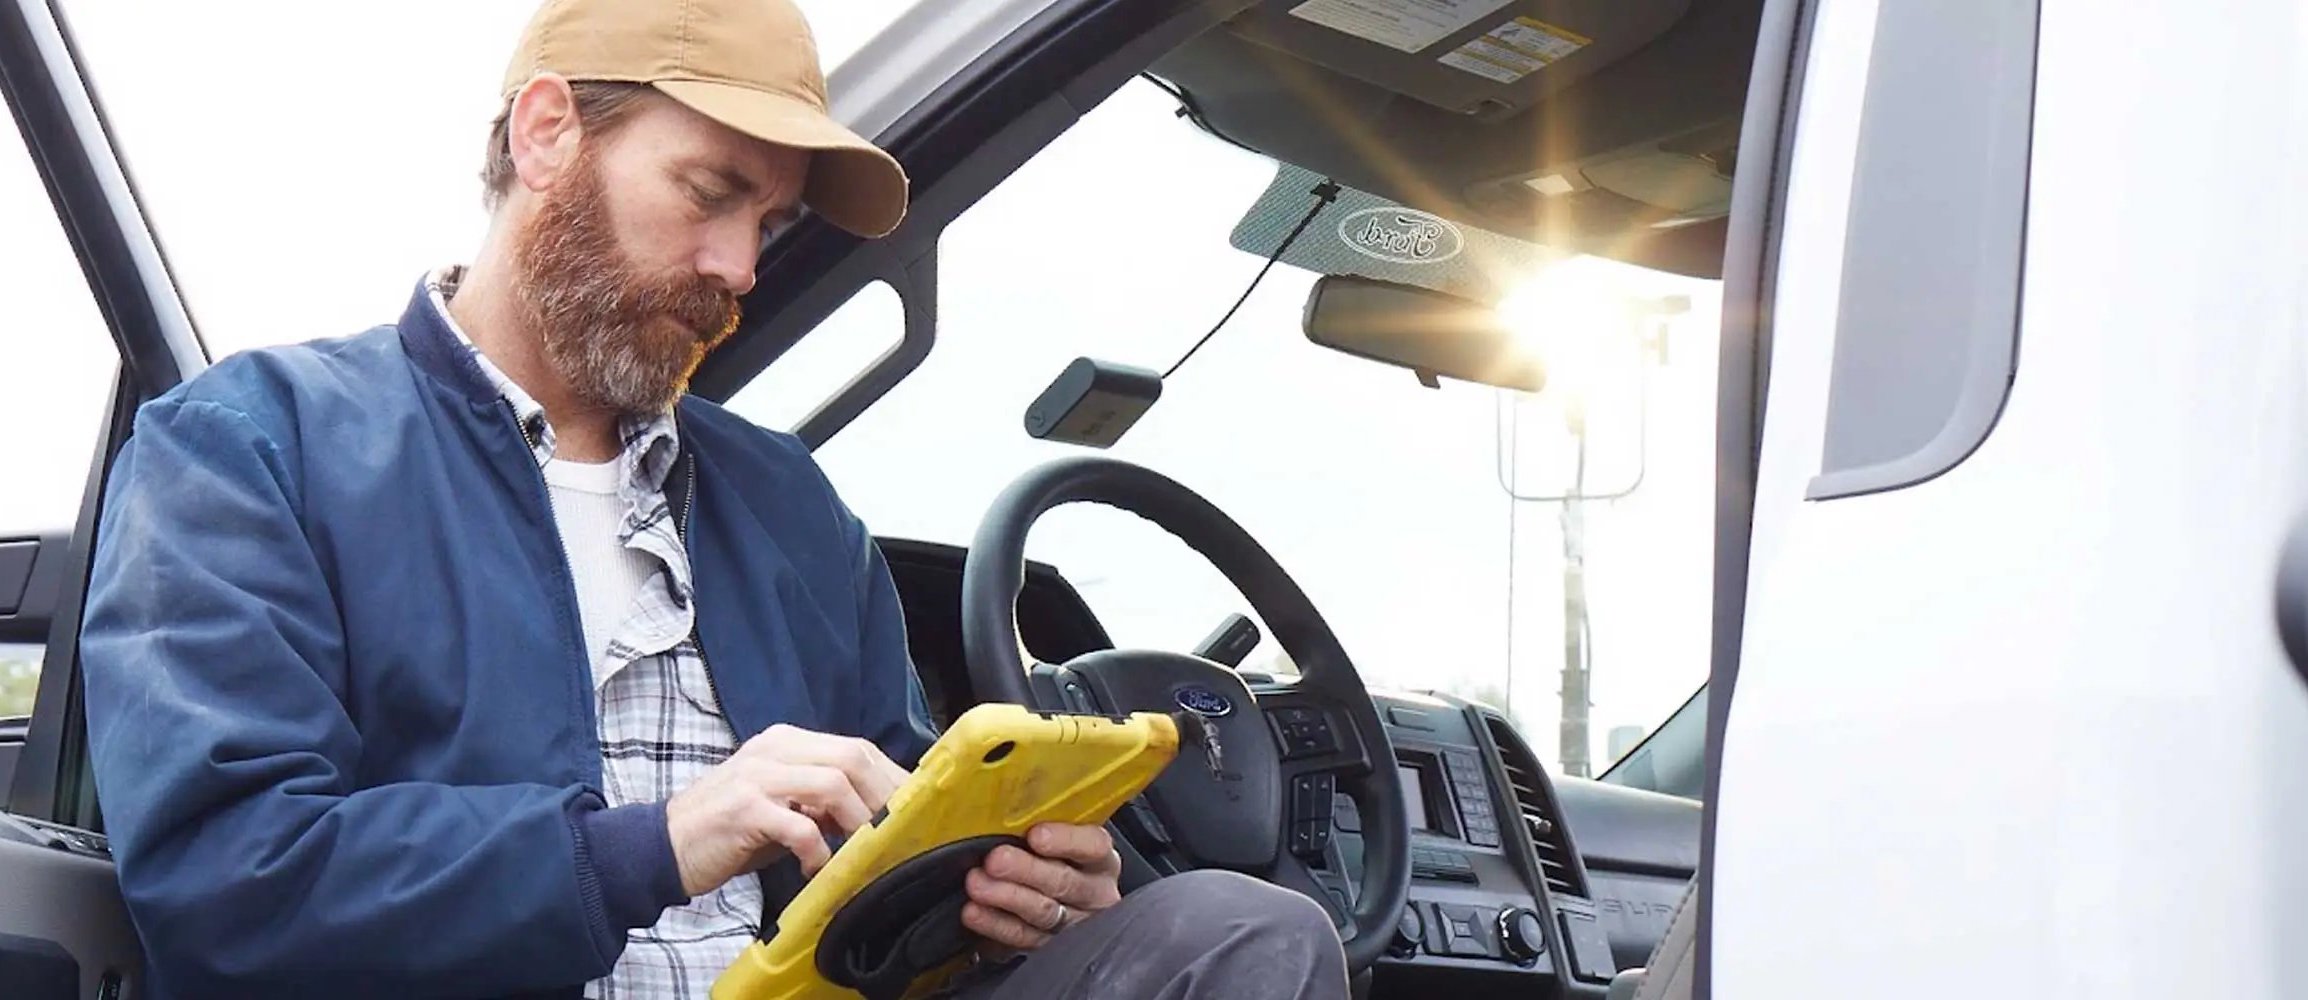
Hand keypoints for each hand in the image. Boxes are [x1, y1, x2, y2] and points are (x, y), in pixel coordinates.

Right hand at [663, 724, 910, 896]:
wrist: (661, 846)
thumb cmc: (726, 830)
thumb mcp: (779, 806)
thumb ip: (820, 802)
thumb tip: (872, 813)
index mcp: (785, 743)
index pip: (854, 748)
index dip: (890, 777)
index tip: (912, 809)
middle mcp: (773, 750)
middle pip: (851, 757)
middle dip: (883, 796)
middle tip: (897, 833)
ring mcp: (757, 777)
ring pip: (832, 784)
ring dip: (857, 821)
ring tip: (863, 851)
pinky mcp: (743, 810)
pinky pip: (798, 826)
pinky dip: (818, 851)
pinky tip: (816, 869)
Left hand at [961, 822, 1123, 952]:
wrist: (1060, 902)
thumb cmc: (1053, 858)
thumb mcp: (1057, 837)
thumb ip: (1041, 825)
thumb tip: (1004, 806)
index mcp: (1100, 859)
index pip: (1093, 846)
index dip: (1066, 841)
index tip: (1035, 835)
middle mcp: (1094, 892)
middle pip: (1064, 882)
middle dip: (1026, 870)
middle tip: (996, 860)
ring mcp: (1075, 923)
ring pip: (1043, 912)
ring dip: (1007, 897)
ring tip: (977, 885)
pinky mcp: (1050, 947)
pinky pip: (1023, 938)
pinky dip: (996, 924)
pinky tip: (975, 912)